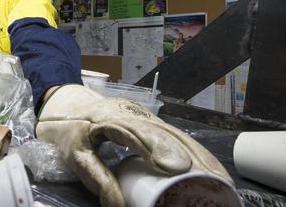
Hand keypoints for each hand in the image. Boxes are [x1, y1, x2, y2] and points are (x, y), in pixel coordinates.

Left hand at [36, 85, 231, 206]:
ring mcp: (144, 115)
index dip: (157, 147)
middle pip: (165, 132)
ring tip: (219, 178)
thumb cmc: (69, 131)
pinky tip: (209, 168)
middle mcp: (131, 112)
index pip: (136, 131)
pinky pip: (175, 136)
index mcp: (109, 117)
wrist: (66, 105)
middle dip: (190, 156)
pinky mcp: (151, 121)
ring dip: (199, 155)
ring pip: (175, 133)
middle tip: (213, 180)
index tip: (176, 167)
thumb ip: (97, 179)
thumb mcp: (75, 156)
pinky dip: (193, 152)